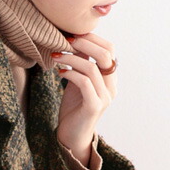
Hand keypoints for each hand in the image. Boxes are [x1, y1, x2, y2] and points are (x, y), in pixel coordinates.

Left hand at [54, 32, 116, 161]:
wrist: (72, 135)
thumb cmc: (74, 107)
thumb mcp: (77, 80)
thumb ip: (81, 62)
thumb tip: (77, 39)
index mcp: (110, 79)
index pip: (109, 49)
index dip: (92, 38)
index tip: (73, 34)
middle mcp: (111, 87)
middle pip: (106, 54)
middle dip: (84, 43)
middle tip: (65, 41)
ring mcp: (105, 98)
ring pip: (93, 68)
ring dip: (72, 58)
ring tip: (57, 56)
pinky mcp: (94, 107)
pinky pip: (85, 83)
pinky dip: (71, 73)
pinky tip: (60, 72)